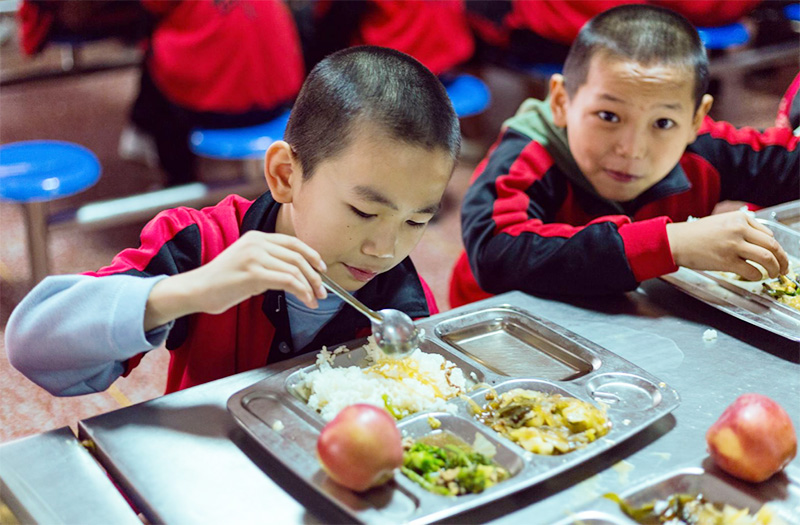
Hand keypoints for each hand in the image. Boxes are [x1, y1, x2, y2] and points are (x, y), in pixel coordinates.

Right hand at [145, 232, 326, 329]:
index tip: (322, 269)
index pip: (293, 242)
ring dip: (310, 287)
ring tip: (315, 300)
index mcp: (256, 237)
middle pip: (298, 257)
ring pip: (295, 270)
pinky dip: (302, 292)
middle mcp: (256, 243)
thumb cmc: (221, 282)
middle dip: (315, 276)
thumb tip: (296, 273)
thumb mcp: (247, 262)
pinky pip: (288, 281)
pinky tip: (306, 301)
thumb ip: (268, 261)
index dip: (311, 255)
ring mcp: (254, 257)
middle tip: (323, 291)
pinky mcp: (253, 273)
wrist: (196, 289)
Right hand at [666, 211, 789, 280]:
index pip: (768, 234)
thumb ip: (742, 227)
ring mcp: (733, 246)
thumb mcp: (721, 222)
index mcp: (739, 218)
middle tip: (784, 268)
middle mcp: (739, 230)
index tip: (777, 256)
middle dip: (783, 260)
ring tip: (774, 274)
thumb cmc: (696, 234)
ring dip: (775, 269)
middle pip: (772, 246)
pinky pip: (752, 271)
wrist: (677, 241)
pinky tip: (755, 277)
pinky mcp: (726, 261)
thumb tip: (762, 241)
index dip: (775, 248)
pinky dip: (758, 276)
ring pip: (766, 258)